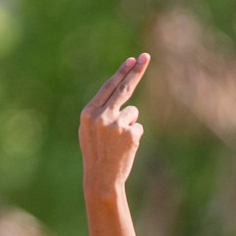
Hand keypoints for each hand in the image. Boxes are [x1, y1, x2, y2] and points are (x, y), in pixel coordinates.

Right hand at [79, 54, 149, 199]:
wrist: (101, 179)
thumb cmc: (95, 153)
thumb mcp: (89, 130)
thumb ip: (101, 111)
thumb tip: (120, 90)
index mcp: (89, 113)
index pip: (109, 87)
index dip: (122, 73)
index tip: (132, 60)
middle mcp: (102, 116)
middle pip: (124, 89)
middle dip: (136, 72)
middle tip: (146, 56)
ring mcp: (117, 125)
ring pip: (132, 113)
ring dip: (129, 124)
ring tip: (118, 142)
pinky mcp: (131, 134)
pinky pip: (138, 127)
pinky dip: (134, 136)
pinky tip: (125, 148)